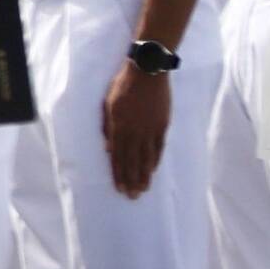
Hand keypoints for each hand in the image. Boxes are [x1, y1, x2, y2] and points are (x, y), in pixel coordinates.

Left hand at [104, 58, 172, 196]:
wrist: (147, 71)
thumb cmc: (122, 86)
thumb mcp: (106, 105)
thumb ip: (106, 127)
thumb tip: (107, 149)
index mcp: (118, 126)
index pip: (117, 156)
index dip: (118, 173)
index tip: (119, 188)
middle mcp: (135, 130)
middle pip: (132, 160)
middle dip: (131, 180)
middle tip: (132, 197)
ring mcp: (150, 128)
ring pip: (147, 157)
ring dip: (144, 174)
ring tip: (144, 189)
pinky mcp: (162, 124)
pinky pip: (159, 146)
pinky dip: (155, 159)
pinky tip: (153, 170)